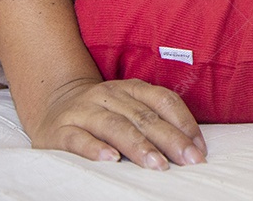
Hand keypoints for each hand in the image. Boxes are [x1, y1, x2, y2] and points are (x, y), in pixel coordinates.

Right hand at [28, 77, 206, 169]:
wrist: (53, 104)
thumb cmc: (103, 113)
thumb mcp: (130, 108)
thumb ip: (155, 119)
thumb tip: (191, 145)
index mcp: (131, 88)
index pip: (164, 101)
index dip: (184, 123)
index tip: (199, 148)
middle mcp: (109, 95)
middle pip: (144, 116)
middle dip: (170, 140)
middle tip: (188, 160)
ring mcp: (84, 111)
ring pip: (115, 126)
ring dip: (139, 146)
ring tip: (158, 164)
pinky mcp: (61, 130)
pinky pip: (78, 138)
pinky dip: (95, 148)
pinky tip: (110, 159)